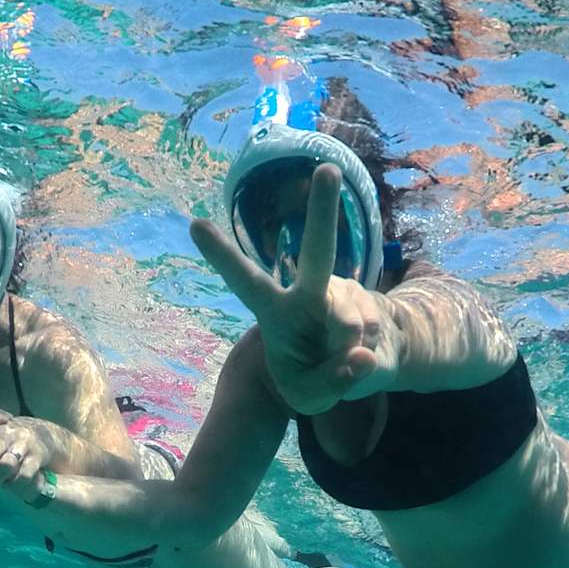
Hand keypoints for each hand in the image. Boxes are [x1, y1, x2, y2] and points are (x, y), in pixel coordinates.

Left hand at [189, 163, 386, 414]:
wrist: (353, 369)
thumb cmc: (315, 378)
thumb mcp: (312, 397)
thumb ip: (331, 381)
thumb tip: (362, 353)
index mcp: (274, 311)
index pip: (245, 281)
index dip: (222, 255)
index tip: (194, 224)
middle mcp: (308, 291)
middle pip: (318, 251)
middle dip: (325, 211)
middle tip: (330, 170)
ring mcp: (341, 291)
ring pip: (353, 325)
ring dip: (350, 353)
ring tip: (339, 359)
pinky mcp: (368, 298)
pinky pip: (374, 331)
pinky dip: (369, 351)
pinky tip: (359, 349)